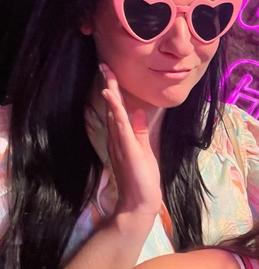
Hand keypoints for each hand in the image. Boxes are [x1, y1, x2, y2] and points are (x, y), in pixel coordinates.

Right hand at [100, 64, 161, 223]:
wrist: (139, 203)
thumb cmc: (143, 180)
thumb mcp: (144, 151)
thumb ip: (141, 133)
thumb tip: (140, 113)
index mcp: (123, 138)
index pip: (117, 111)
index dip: (114, 92)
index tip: (111, 74)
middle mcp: (118, 138)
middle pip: (112, 108)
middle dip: (109, 86)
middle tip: (104, 65)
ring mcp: (121, 143)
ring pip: (114, 113)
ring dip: (111, 93)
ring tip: (107, 74)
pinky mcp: (127, 148)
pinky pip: (120, 126)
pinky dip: (116, 110)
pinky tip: (111, 97)